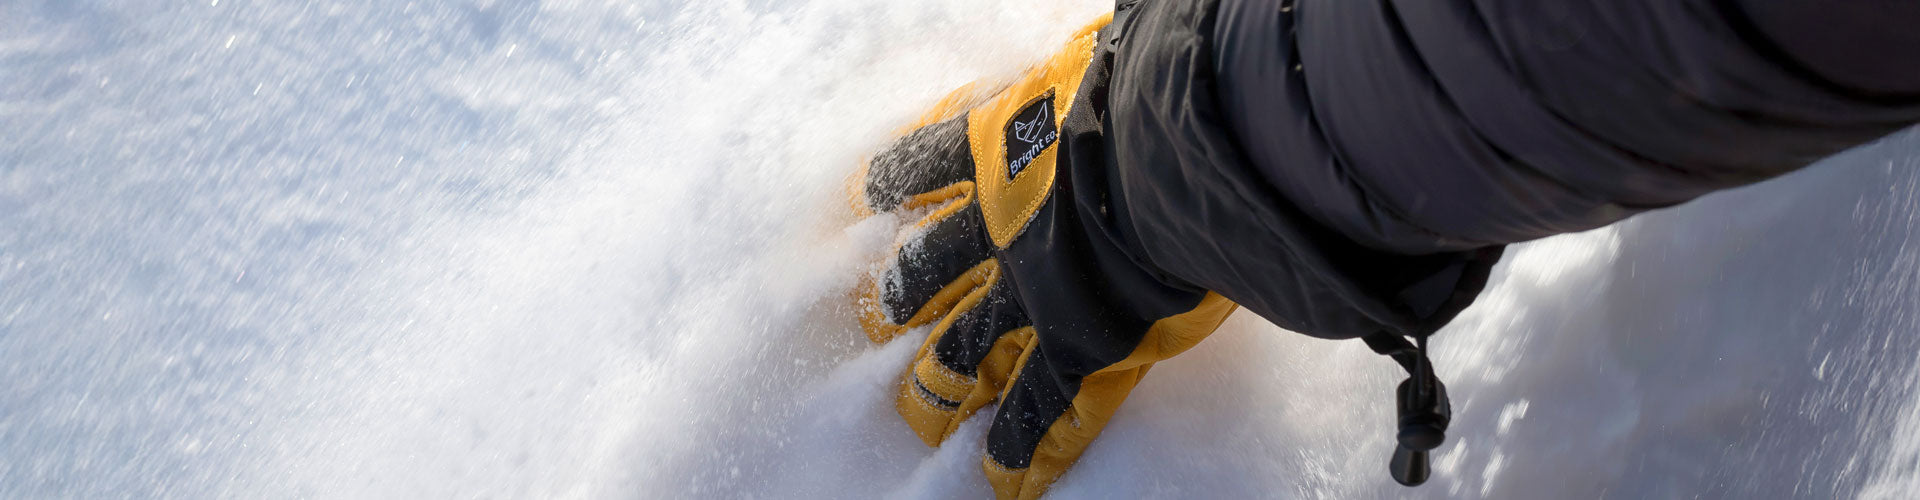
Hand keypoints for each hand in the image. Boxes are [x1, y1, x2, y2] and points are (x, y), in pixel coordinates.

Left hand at [850, 15, 1236, 498]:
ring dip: (939, 384)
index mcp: (999, 150)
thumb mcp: (1099, 58)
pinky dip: (1022, 448)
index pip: (923, 165)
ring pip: (966, 352)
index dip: (890, 183)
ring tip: (920, 413)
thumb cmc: (1147, 85)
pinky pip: (1045, 410)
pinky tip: (1003, 479)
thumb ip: (1089, 72)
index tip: (865, 197)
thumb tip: (1119, 41)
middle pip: (927, 273)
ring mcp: (1032, 296)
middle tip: (874, 317)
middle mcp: (998, 231)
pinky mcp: (1080, 347)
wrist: (1171, 152)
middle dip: (897, 298)